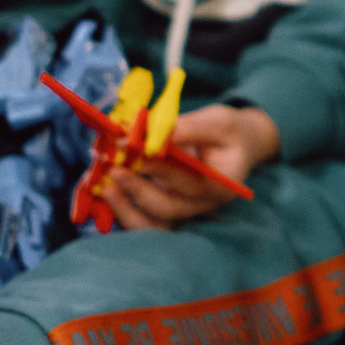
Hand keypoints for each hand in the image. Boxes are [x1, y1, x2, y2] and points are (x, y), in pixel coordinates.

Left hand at [98, 104, 278, 230]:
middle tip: (115, 170)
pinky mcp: (170, 206)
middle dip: (138, 190)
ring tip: (106, 188)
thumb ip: (188, 127)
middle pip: (168, 208)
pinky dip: (126, 209)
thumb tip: (152, 131)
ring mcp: (186, 209)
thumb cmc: (230, 132)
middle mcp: (204, 204)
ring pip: (154, 223)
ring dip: (127, 209)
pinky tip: (109, 192)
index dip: (160, 169)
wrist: (238, 144)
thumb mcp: (218, 121)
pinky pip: (146, 218)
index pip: (188, 183)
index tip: (135, 149)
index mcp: (221, 185)